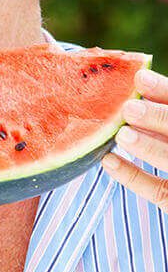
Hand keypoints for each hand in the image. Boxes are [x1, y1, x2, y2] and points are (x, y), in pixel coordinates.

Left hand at [102, 68, 167, 207]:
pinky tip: (109, 161)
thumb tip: (137, 84)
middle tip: (129, 108)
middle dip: (160, 119)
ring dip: (150, 148)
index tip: (140, 78)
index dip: (167, 92)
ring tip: (122, 135)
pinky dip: (134, 177)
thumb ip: (164, 110)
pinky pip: (161, 193)